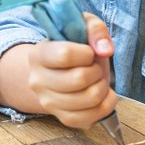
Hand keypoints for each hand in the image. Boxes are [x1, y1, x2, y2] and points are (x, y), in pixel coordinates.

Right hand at [27, 12, 116, 127]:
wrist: (61, 70)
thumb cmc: (75, 47)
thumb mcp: (83, 26)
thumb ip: (96, 29)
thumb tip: (105, 50)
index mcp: (38, 55)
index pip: (64, 55)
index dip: (86, 53)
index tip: (89, 52)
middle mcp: (38, 81)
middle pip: (79, 79)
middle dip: (97, 70)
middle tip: (95, 67)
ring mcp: (48, 102)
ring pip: (89, 98)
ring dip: (103, 86)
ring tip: (97, 79)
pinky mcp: (63, 118)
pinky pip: (90, 118)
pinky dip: (106, 105)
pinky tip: (104, 94)